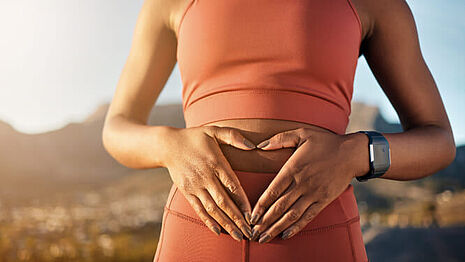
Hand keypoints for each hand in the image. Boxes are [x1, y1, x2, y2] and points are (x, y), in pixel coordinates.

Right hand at [163, 126, 255, 240]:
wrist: (167, 145)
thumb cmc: (195, 137)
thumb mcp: (214, 130)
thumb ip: (233, 136)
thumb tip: (252, 146)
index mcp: (215, 162)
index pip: (232, 185)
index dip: (242, 201)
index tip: (253, 214)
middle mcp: (205, 176)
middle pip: (224, 201)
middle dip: (237, 219)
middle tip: (250, 232)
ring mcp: (195, 186)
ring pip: (212, 209)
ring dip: (226, 224)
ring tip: (238, 236)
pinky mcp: (187, 192)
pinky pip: (199, 209)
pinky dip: (208, 221)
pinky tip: (218, 231)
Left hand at [249, 127, 360, 242]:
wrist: (351, 153)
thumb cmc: (325, 141)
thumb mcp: (301, 133)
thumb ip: (279, 139)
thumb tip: (260, 145)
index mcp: (293, 168)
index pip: (273, 191)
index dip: (261, 205)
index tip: (250, 216)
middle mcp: (302, 184)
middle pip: (279, 207)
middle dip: (264, 221)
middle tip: (253, 233)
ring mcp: (313, 194)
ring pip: (291, 215)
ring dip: (276, 227)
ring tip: (264, 238)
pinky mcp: (323, 200)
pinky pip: (308, 216)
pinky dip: (296, 227)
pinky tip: (285, 235)